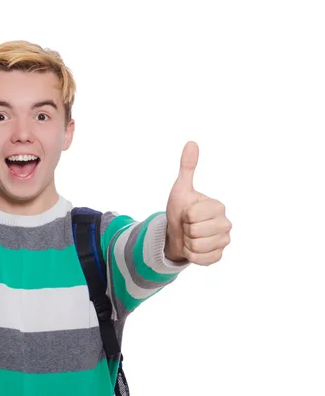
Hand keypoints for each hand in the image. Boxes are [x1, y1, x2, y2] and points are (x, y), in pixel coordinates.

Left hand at [164, 141, 231, 264]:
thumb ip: (187, 167)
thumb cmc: (180, 210)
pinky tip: (193, 247)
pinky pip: (200, 259)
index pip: (194, 215)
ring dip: (187, 243)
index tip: (187, 213)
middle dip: (185, 229)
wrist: (176, 232)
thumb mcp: (181, 189)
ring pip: (197, 246)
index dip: (184, 215)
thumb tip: (191, 143)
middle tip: (187, 225)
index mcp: (219, 207)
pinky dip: (191, 255)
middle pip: (195, 232)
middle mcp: (226, 224)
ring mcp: (224, 242)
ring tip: (189, 236)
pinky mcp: (218, 257)